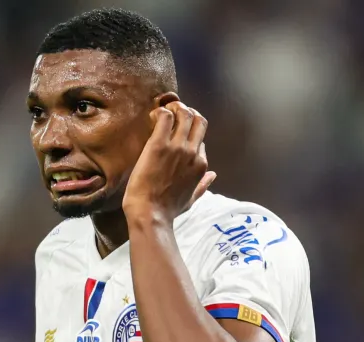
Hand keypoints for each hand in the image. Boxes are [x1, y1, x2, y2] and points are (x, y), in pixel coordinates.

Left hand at [123, 102, 215, 220]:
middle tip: (173, 113)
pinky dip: (161, 112)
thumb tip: (213, 176)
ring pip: (185, 114)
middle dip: (187, 112)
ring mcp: (177, 147)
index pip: (201, 140)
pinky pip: (166, 117)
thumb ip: (203, 185)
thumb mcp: (192, 198)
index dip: (189, 134)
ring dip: (175, 107)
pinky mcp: (159, 144)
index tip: (175, 134)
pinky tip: (153, 116)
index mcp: (201, 165)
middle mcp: (193, 152)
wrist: (150, 212)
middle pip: (199, 121)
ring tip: (164, 110)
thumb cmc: (168, 208)